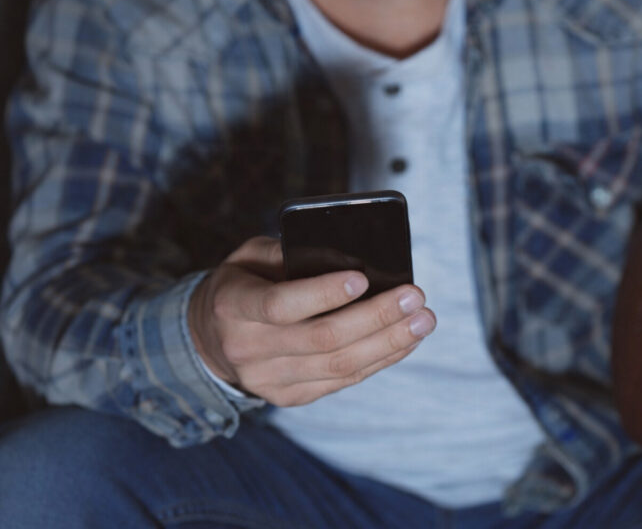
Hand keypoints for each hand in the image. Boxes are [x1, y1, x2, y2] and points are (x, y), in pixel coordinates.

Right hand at [188, 236, 435, 405]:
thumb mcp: (249, 256)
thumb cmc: (244, 283)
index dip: (324, 294)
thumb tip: (345, 254)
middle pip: (323, 339)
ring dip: (389, 343)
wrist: (210, 339)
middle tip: (415, 297)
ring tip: (423, 320)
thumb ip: (287, 252)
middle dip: (376, 317)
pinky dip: (380, 360)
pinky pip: (343, 381)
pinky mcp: (290, 397)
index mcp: (233, 306)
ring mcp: (268, 380)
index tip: (364, 278)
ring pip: (339, 366)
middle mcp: (248, 349)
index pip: (281, 305)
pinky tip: (407, 341)